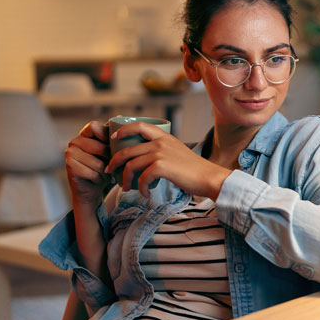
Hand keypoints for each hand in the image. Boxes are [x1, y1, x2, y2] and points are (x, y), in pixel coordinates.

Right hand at [65, 121, 111, 206]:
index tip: (112, 146)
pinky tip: (96, 180)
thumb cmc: (103, 168)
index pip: (94, 126)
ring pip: (97, 162)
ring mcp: (70, 153)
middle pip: (99, 147)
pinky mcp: (69, 165)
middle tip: (111, 166)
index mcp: (84, 134)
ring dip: (105, 172)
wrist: (92, 189)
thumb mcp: (111, 152)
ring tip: (103, 174)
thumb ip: (113, 137)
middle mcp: (74, 141)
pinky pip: (93, 172)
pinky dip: (99, 179)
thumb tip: (120, 116)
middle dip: (109, 159)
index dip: (105, 135)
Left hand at [105, 122, 231, 198]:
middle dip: (114, 161)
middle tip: (110, 171)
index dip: (123, 131)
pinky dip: (141, 188)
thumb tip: (146, 160)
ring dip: (126, 179)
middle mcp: (160, 142)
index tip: (113, 140)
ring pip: (131, 165)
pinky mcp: (161, 167)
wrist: (209, 177)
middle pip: (128, 149)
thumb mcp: (178, 152)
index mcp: (164, 137)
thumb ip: (163, 151)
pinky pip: (142, 178)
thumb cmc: (195, 169)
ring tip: (126, 188)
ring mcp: (160, 154)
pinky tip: (145, 194)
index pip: (139, 125)